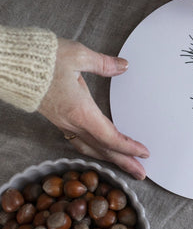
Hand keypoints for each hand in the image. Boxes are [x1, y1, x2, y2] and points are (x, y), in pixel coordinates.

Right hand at [38, 38, 148, 179]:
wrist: (11, 63)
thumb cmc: (42, 59)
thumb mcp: (78, 55)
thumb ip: (104, 64)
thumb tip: (123, 66)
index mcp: (80, 111)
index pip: (109, 137)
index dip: (128, 147)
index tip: (144, 153)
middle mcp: (72, 122)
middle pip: (103, 149)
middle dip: (124, 162)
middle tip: (141, 173)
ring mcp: (64, 123)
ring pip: (91, 148)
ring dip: (110, 159)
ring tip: (126, 166)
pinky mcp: (59, 119)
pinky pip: (80, 141)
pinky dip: (95, 149)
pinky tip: (101, 150)